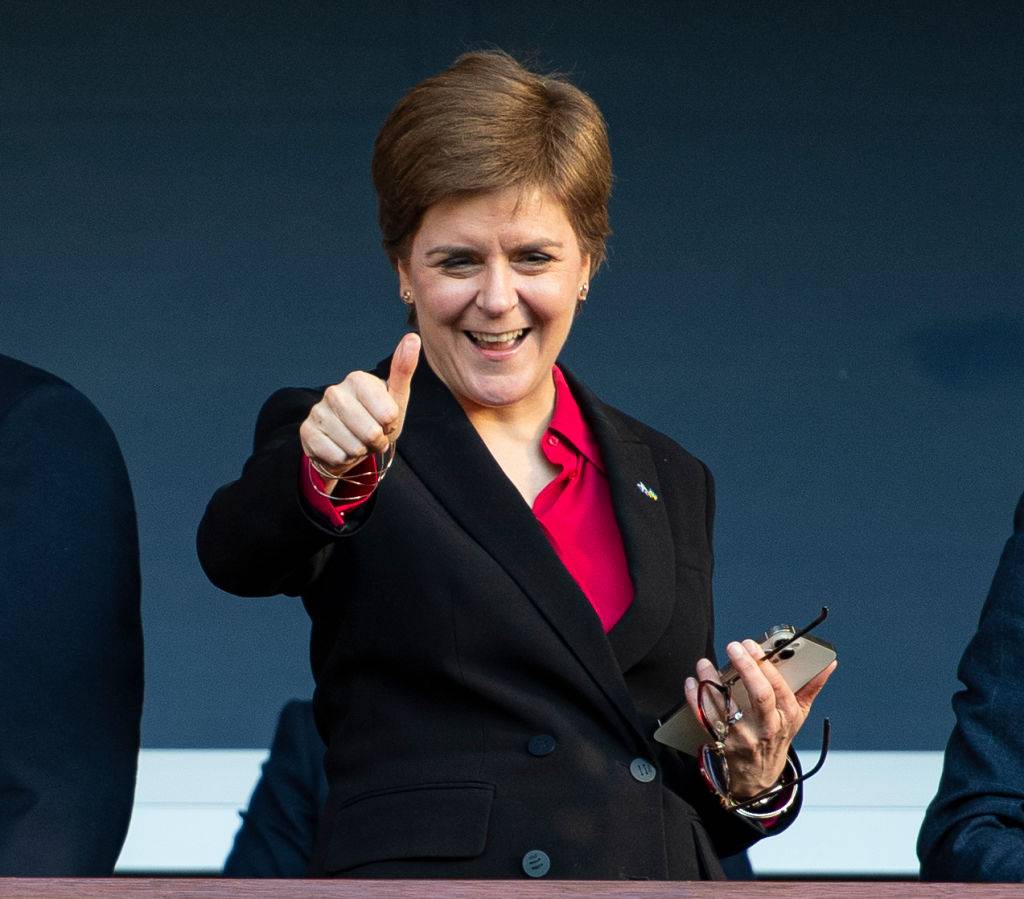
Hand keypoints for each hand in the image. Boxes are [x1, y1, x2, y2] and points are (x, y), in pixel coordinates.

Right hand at [299, 333, 420, 480]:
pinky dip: (344, 460)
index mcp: (357, 379)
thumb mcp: (395, 397)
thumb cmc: (375, 418)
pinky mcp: (306, 432)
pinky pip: (336, 457)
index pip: (388, 415)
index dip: (390, 425)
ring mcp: (318, 411)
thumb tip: (413, 337)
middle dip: (376, 441)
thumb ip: (403, 369)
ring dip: (360, 452)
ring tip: (356, 442)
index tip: (384, 421)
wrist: (348, 442)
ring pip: (353, 448)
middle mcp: (334, 391)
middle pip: (370, 433)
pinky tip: (341, 449)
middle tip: (371, 436)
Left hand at [684, 639, 836, 799]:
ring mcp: (744, 737)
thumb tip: (828, 663)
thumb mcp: (798, 716)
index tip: (752, 645)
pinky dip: (696, 699)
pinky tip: (692, 683)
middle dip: (746, 668)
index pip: (779, 689)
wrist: (758, 778)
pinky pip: (705, 719)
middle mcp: (767, 727)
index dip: (765, 665)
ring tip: (705, 663)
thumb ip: (811, 687)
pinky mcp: (722, 743)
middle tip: (733, 646)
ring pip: (727, 706)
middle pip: (759, 695)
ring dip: (712, 681)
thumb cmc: (777, 737)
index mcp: (787, 716)